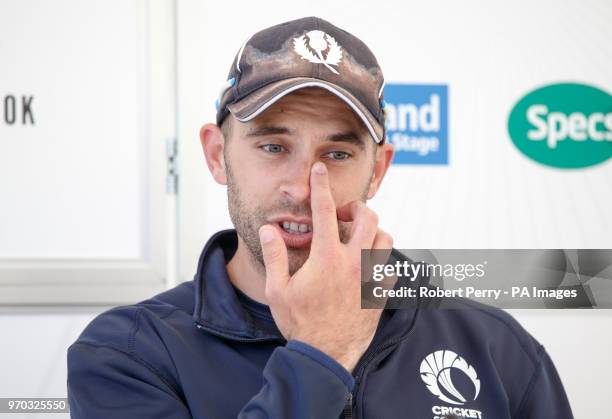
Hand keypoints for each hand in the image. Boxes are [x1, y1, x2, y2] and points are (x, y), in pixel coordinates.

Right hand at [258, 161, 392, 372]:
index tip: (320, 170)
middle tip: (341, 215)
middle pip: (367, 216)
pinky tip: (367, 264)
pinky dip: (381, 258)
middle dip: (356, 207)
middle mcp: (353, 262)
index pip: (324, 209)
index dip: (321, 184)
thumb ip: (274, 255)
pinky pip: (391, 265)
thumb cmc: (299, 323)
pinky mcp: (381, 293)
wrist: (325, 355)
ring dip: (372, 230)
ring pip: (385, 237)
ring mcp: (371, 277)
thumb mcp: (277, 289)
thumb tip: (269, 229)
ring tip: (356, 236)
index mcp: (326, 257)